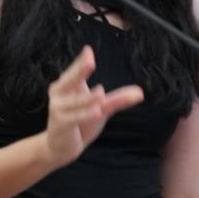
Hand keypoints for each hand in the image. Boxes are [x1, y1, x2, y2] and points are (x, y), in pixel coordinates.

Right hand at [44, 46, 143, 164]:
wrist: (60, 147)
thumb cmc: (79, 123)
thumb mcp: (100, 109)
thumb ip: (117, 100)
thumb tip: (140, 92)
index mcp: (66, 85)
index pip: (75, 71)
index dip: (81, 62)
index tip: (88, 50)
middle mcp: (60, 94)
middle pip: (71, 79)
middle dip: (79, 70)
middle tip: (89, 59)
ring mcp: (59, 109)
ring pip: (77, 102)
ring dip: (88, 98)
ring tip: (101, 93)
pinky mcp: (61, 124)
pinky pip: (75, 118)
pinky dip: (85, 115)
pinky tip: (97, 111)